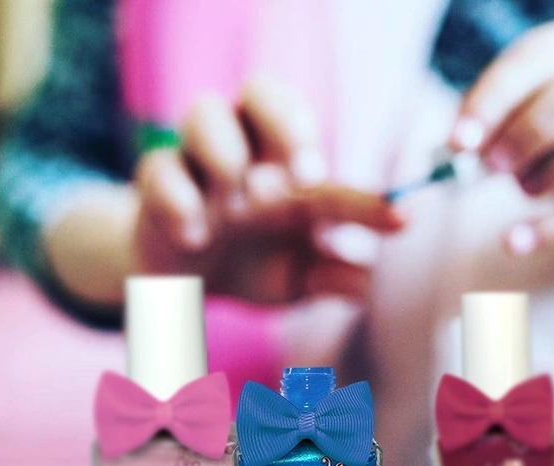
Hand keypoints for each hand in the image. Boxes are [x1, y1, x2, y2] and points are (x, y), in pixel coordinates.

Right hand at [135, 77, 403, 301]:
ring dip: (227, 153)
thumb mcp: (295, 279)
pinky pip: (161, 170)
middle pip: (261, 92)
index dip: (364, 195)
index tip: (397, 222)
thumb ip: (328, 278)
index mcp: (286, 169)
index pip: (333, 170)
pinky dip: (181, 201)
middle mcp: (245, 152)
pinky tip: (197, 237)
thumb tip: (367, 285)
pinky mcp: (155, 183)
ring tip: (244, 204)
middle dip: (288, 125)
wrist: (183, 282)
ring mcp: (196, 163)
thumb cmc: (250, 266)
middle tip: (307, 177)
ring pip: (203, 113)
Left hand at [450, 15, 553, 254]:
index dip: (489, 103)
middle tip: (492, 169)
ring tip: (528, 187)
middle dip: (517, 141)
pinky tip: (514, 241)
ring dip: (541, 177)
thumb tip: (451, 149)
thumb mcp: (529, 111)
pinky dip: (550, 226)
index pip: (530, 60)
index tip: (458, 142)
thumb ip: (491, 122)